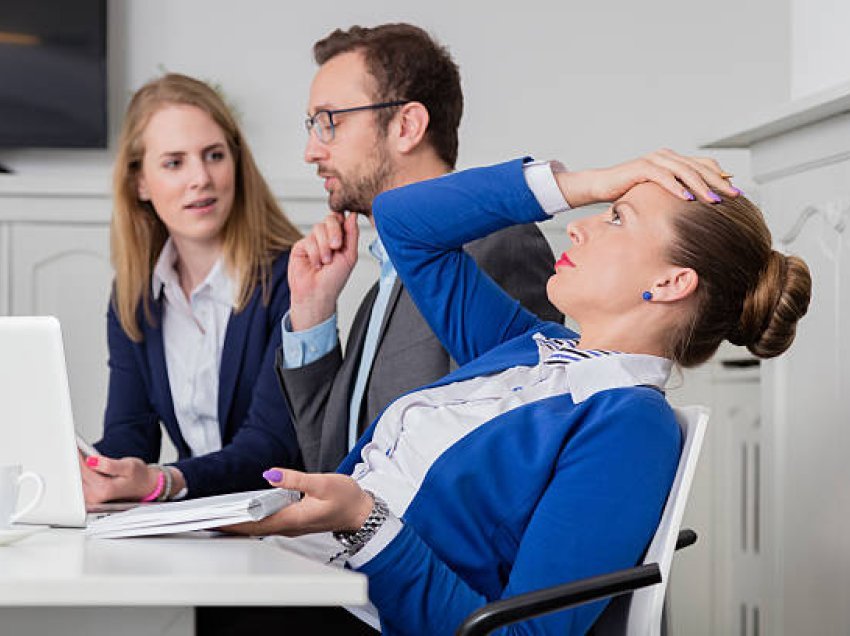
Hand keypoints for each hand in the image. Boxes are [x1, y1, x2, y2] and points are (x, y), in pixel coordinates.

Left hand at [79, 455, 161, 504]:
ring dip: (81, 468)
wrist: (145, 486)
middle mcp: (96, 497)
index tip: (77, 447)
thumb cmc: (139, 476)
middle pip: (78, 476)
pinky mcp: (91, 498)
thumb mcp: (128, 466)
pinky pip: (81, 483)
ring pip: (78, 480)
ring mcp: (92, 499)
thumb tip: (91, 461)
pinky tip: (90, 468)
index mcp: (104, 489)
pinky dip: (83, 474)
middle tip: (82, 451)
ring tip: (88, 459)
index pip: (84, 469)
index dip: (79, 456)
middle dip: (79, 463)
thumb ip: (109, 465)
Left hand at [222, 468, 373, 536]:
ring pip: (258, 527)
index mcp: (292, 519)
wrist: (361, 512)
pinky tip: (245, 514)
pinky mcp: (295, 521)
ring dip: (239, 523)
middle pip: (251, 528)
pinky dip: (252, 520)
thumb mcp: (322, 482)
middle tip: (206, 519)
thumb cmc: (346, 498)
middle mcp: (288, 526)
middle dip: (228, 524)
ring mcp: (291, 526)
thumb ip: (295, 479)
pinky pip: (267, 523)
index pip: (254, 523)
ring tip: (219, 516)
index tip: (212, 519)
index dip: (232, 521)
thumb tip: (270, 474)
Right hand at [288, 212, 359, 330]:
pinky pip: (308, 240)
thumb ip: (352, 234)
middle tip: (336, 246)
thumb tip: (353, 215)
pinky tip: (316, 264)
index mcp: (340, 239)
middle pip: (330, 219)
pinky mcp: (301, 246)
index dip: (343, 221)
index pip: (342, 219)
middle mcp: (326, 238)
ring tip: (325, 262)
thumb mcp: (349, 256)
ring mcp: (313, 241)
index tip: (345, 226)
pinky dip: (315, 253)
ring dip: (324, 247)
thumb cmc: (334, 280)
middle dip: (334, 232)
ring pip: (319, 228)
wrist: (317, 293)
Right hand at [557, 148, 740, 207]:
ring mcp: (654, 160)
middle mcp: (666, 156)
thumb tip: (700, 203)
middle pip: (699, 168)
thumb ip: (677, 193)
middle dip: (718, 183)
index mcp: (673, 160)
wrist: (601, 186)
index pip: (704, 165)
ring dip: (701, 187)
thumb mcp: (658, 193)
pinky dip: (676, 187)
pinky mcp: (642, 167)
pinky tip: (687, 198)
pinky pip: (663, 177)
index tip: (736, 193)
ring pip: (684, 171)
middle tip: (733, 196)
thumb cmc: (629, 192)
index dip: (721, 177)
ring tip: (714, 200)